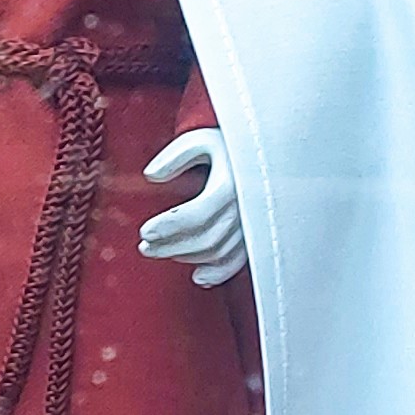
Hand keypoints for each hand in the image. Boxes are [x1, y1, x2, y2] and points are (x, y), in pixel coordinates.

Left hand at [138, 128, 248, 287]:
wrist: (269, 152)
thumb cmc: (233, 144)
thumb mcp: (201, 139)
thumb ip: (174, 155)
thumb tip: (152, 175)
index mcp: (232, 184)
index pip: (197, 214)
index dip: (168, 227)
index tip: (145, 231)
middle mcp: (247, 208)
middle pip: (204, 239)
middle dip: (170, 246)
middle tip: (145, 246)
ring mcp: (254, 224)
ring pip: (217, 252)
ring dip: (186, 257)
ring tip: (161, 250)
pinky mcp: (257, 234)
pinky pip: (239, 261)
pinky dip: (218, 273)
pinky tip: (198, 276)